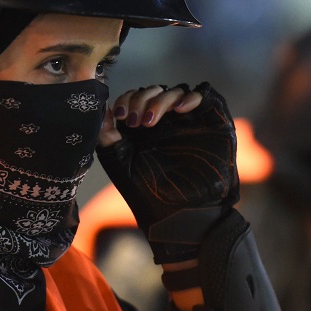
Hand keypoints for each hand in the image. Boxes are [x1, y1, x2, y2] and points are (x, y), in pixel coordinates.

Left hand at [96, 83, 239, 261]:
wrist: (181, 219)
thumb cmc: (149, 197)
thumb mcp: (120, 163)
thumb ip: (107, 135)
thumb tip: (99, 106)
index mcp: (145, 129)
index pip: (135, 98)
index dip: (126, 100)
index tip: (120, 115)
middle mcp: (167, 123)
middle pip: (155, 91)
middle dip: (142, 99)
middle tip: (135, 121)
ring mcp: (189, 122)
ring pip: (176, 91)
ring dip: (161, 99)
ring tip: (150, 121)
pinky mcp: (211, 124)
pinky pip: (206, 96)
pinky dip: (192, 96)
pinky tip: (179, 109)